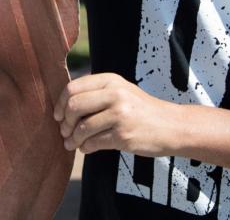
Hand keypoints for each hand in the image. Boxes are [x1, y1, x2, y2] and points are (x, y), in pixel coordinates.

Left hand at [53, 73, 178, 156]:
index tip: (58, 115)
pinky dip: (85, 147)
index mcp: (111, 80)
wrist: (171, 125)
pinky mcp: (123, 135)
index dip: (60, 103)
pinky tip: (86, 148)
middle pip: (74, 106)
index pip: (73, 88)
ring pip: (82, 127)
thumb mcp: (121, 91)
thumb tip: (63, 105)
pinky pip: (93, 143)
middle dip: (64, 122)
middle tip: (64, 131)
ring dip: (72, 139)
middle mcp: (115, 94)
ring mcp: (120, 115)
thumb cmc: (142, 110)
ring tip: (72, 144)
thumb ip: (97, 93)